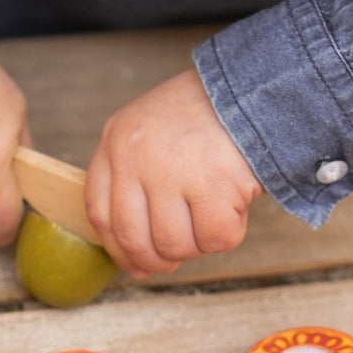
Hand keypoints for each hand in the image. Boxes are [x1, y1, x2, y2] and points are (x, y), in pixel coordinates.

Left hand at [86, 68, 262, 278]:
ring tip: (213, 217)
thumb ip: (135, 176)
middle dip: (157, 260)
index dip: (118, 249)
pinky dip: (228, 234)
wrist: (253, 88)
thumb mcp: (152, 129)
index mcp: (117, 141)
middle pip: (134, 238)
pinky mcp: (212, 187)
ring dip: (197, 245)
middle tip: (176, 258)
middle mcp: (136, 157)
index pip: (99, 213)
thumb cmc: (207, 113)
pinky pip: (213, 239)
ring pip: (174, 245)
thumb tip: (137, 253)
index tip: (136, 264)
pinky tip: (235, 209)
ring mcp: (172, 172)